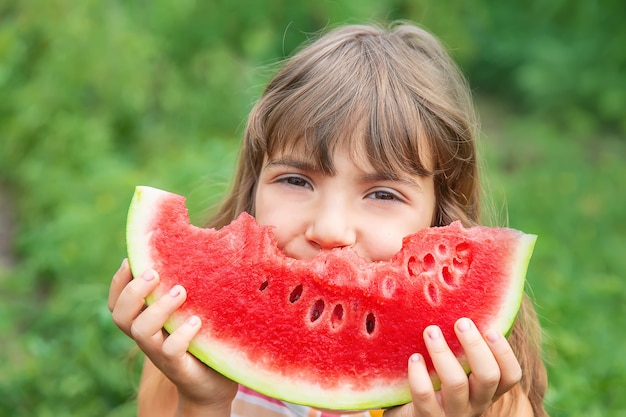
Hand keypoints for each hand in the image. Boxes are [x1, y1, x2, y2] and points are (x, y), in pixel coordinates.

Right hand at [108, 259, 237, 410]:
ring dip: (158, 307)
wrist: (212, 382)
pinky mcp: (178, 366)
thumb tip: (188, 248)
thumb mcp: (187, 309)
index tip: (131, 259)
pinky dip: (181, 334)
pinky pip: (170, 350)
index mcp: (145, 320)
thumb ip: (181, 287)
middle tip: (154, 273)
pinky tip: (196, 321)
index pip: (117, 301)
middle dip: (132, 290)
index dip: (118, 281)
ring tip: (180, 291)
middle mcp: (147, 336)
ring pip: (141, 330)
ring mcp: (159, 352)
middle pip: (120, 314)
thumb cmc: (200, 338)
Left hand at [385, 318, 521, 416]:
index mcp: (486, 390)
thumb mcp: (457, 367)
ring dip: (443, 353)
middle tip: (460, 322)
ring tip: (430, 331)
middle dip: (475, 346)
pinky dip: (419, 374)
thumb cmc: (436, 382)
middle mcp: (475, 404)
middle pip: (488, 376)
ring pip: (456, 384)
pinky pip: (425, 396)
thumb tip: (464, 296)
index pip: (511, 376)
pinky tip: (414, 358)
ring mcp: (452, 413)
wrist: (410, 415)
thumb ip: (465, 345)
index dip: (504, 352)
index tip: (490, 328)